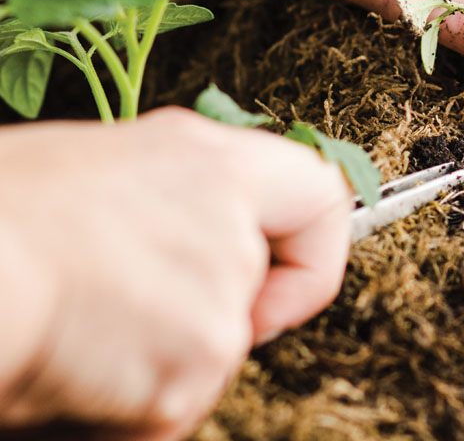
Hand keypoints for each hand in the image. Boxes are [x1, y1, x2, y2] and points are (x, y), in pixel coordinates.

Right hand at [0, 108, 351, 438]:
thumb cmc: (6, 209)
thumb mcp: (105, 165)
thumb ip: (177, 195)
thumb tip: (201, 232)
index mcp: (210, 162)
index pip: (320, 197)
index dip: (310, 248)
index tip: (281, 277)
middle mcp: (229, 230)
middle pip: (254, 299)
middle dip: (204, 323)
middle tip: (131, 316)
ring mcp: (216, 306)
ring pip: (209, 362)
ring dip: (152, 368)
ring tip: (81, 332)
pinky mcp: (185, 379)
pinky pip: (170, 414)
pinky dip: (123, 412)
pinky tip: (73, 369)